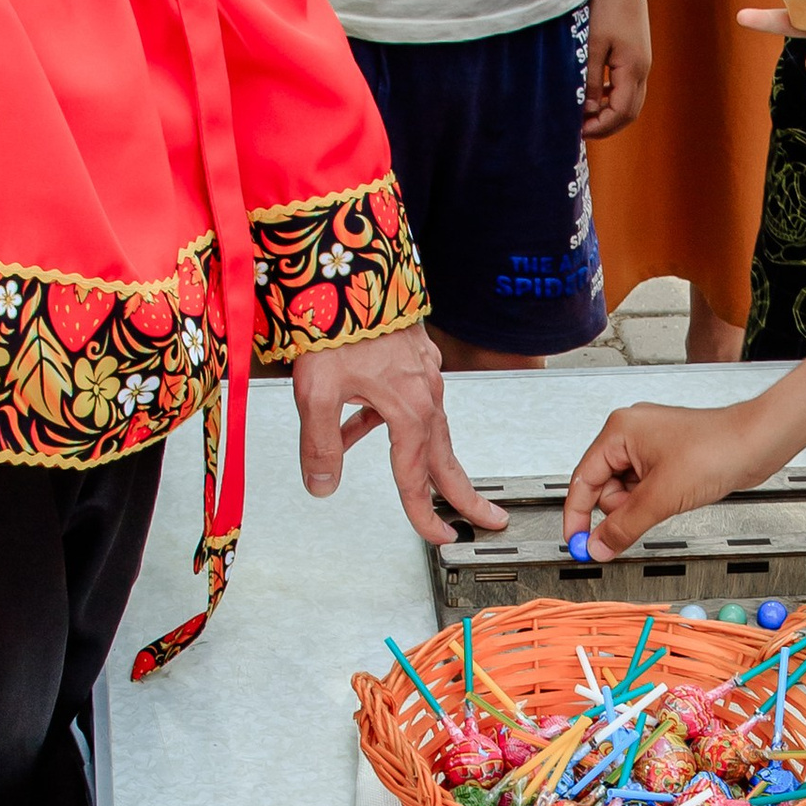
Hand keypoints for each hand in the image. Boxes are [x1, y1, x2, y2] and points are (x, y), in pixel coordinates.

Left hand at [291, 326, 506, 549]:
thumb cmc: (339, 324)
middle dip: (465, 495)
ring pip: (428, 430)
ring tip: (410, 484)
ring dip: (423, 460)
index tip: (440, 538)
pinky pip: (408, 403)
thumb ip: (319, 442)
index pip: (418, 477)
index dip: (425, 514)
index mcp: (409, 409)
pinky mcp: (412, 359)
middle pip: (447, 458)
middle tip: (488, 520)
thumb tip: (321, 484)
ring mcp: (424, 374)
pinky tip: (357, 424)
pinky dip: (388, 423)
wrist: (353, 267)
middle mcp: (426, 393)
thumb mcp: (316, 391)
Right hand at [563, 391, 768, 558]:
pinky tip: (675, 497)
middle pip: (603, 486)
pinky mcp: (668, 456)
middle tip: (644, 515)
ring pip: (626, 490)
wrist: (758, 443)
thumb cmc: (717, 449)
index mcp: (619, 431)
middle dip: (620, 509)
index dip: (577, 515)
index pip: (582, 479)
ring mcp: (650, 444)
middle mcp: (630, 433)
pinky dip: (654, 500)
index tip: (576, 541)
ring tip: (668, 499)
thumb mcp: (661, 497)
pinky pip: (646, 487)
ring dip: (640, 505)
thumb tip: (598, 546)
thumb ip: (624, 526)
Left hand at [581, 0, 650, 138]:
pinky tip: (594, 94)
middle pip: (629, 113)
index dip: (600, 127)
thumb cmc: (607, 8)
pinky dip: (613, 97)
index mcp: (633, 69)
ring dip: (610, 113)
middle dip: (606, 126)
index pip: (620, 113)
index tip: (578, 131)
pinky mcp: (638, 56)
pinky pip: (628, 87)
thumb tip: (586, 109)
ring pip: (630, 101)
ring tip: (584, 115)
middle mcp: (642, 70)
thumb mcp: (593, 45)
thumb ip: (589, 79)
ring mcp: (643, 63)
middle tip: (580, 130)